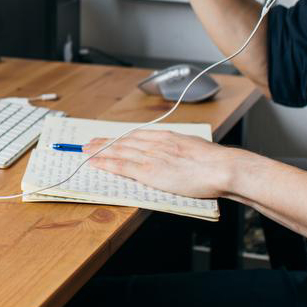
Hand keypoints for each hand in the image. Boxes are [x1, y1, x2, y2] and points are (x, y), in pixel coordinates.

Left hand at [83, 129, 236, 198]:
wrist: (221, 168)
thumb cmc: (214, 163)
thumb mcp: (194, 148)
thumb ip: (180, 149)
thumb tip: (177, 154)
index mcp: (167, 136)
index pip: (136, 135)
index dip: (120, 138)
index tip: (110, 138)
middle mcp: (155, 142)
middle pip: (123, 141)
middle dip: (104, 142)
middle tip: (89, 143)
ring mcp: (151, 156)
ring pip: (118, 150)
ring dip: (100, 151)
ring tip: (85, 151)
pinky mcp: (149, 171)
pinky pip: (121, 165)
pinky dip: (105, 163)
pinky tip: (94, 163)